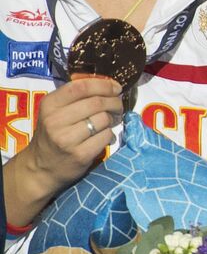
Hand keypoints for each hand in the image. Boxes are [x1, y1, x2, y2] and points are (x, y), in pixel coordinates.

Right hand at [6, 78, 123, 223]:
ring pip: (104, 119)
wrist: (40, 168)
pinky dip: (110, 135)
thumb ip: (76, 98)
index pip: (81, 87)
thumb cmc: (53, 135)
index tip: (116, 88)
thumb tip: (110, 86)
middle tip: (118, 107)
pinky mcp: (80, 154)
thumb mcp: (55, 112)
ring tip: (110, 122)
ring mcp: (67, 139)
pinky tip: (104, 137)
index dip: (104, 85)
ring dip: (113, 119)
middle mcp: (55, 120)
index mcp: (49, 104)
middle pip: (97, 102)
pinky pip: (106, 136)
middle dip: (114, 102)